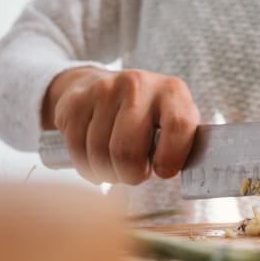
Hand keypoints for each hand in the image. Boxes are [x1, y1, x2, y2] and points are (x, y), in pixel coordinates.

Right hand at [42, 67, 199, 184]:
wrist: (109, 86)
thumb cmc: (153, 117)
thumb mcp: (176, 122)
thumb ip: (183, 144)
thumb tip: (181, 174)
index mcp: (173, 91)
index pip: (178, 126)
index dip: (171, 157)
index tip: (163, 172)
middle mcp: (138, 84)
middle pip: (128, 149)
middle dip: (131, 175)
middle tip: (135, 175)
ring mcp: (104, 89)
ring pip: (100, 153)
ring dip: (108, 173)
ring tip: (118, 169)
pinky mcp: (76, 100)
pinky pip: (77, 149)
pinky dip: (87, 167)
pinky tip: (97, 163)